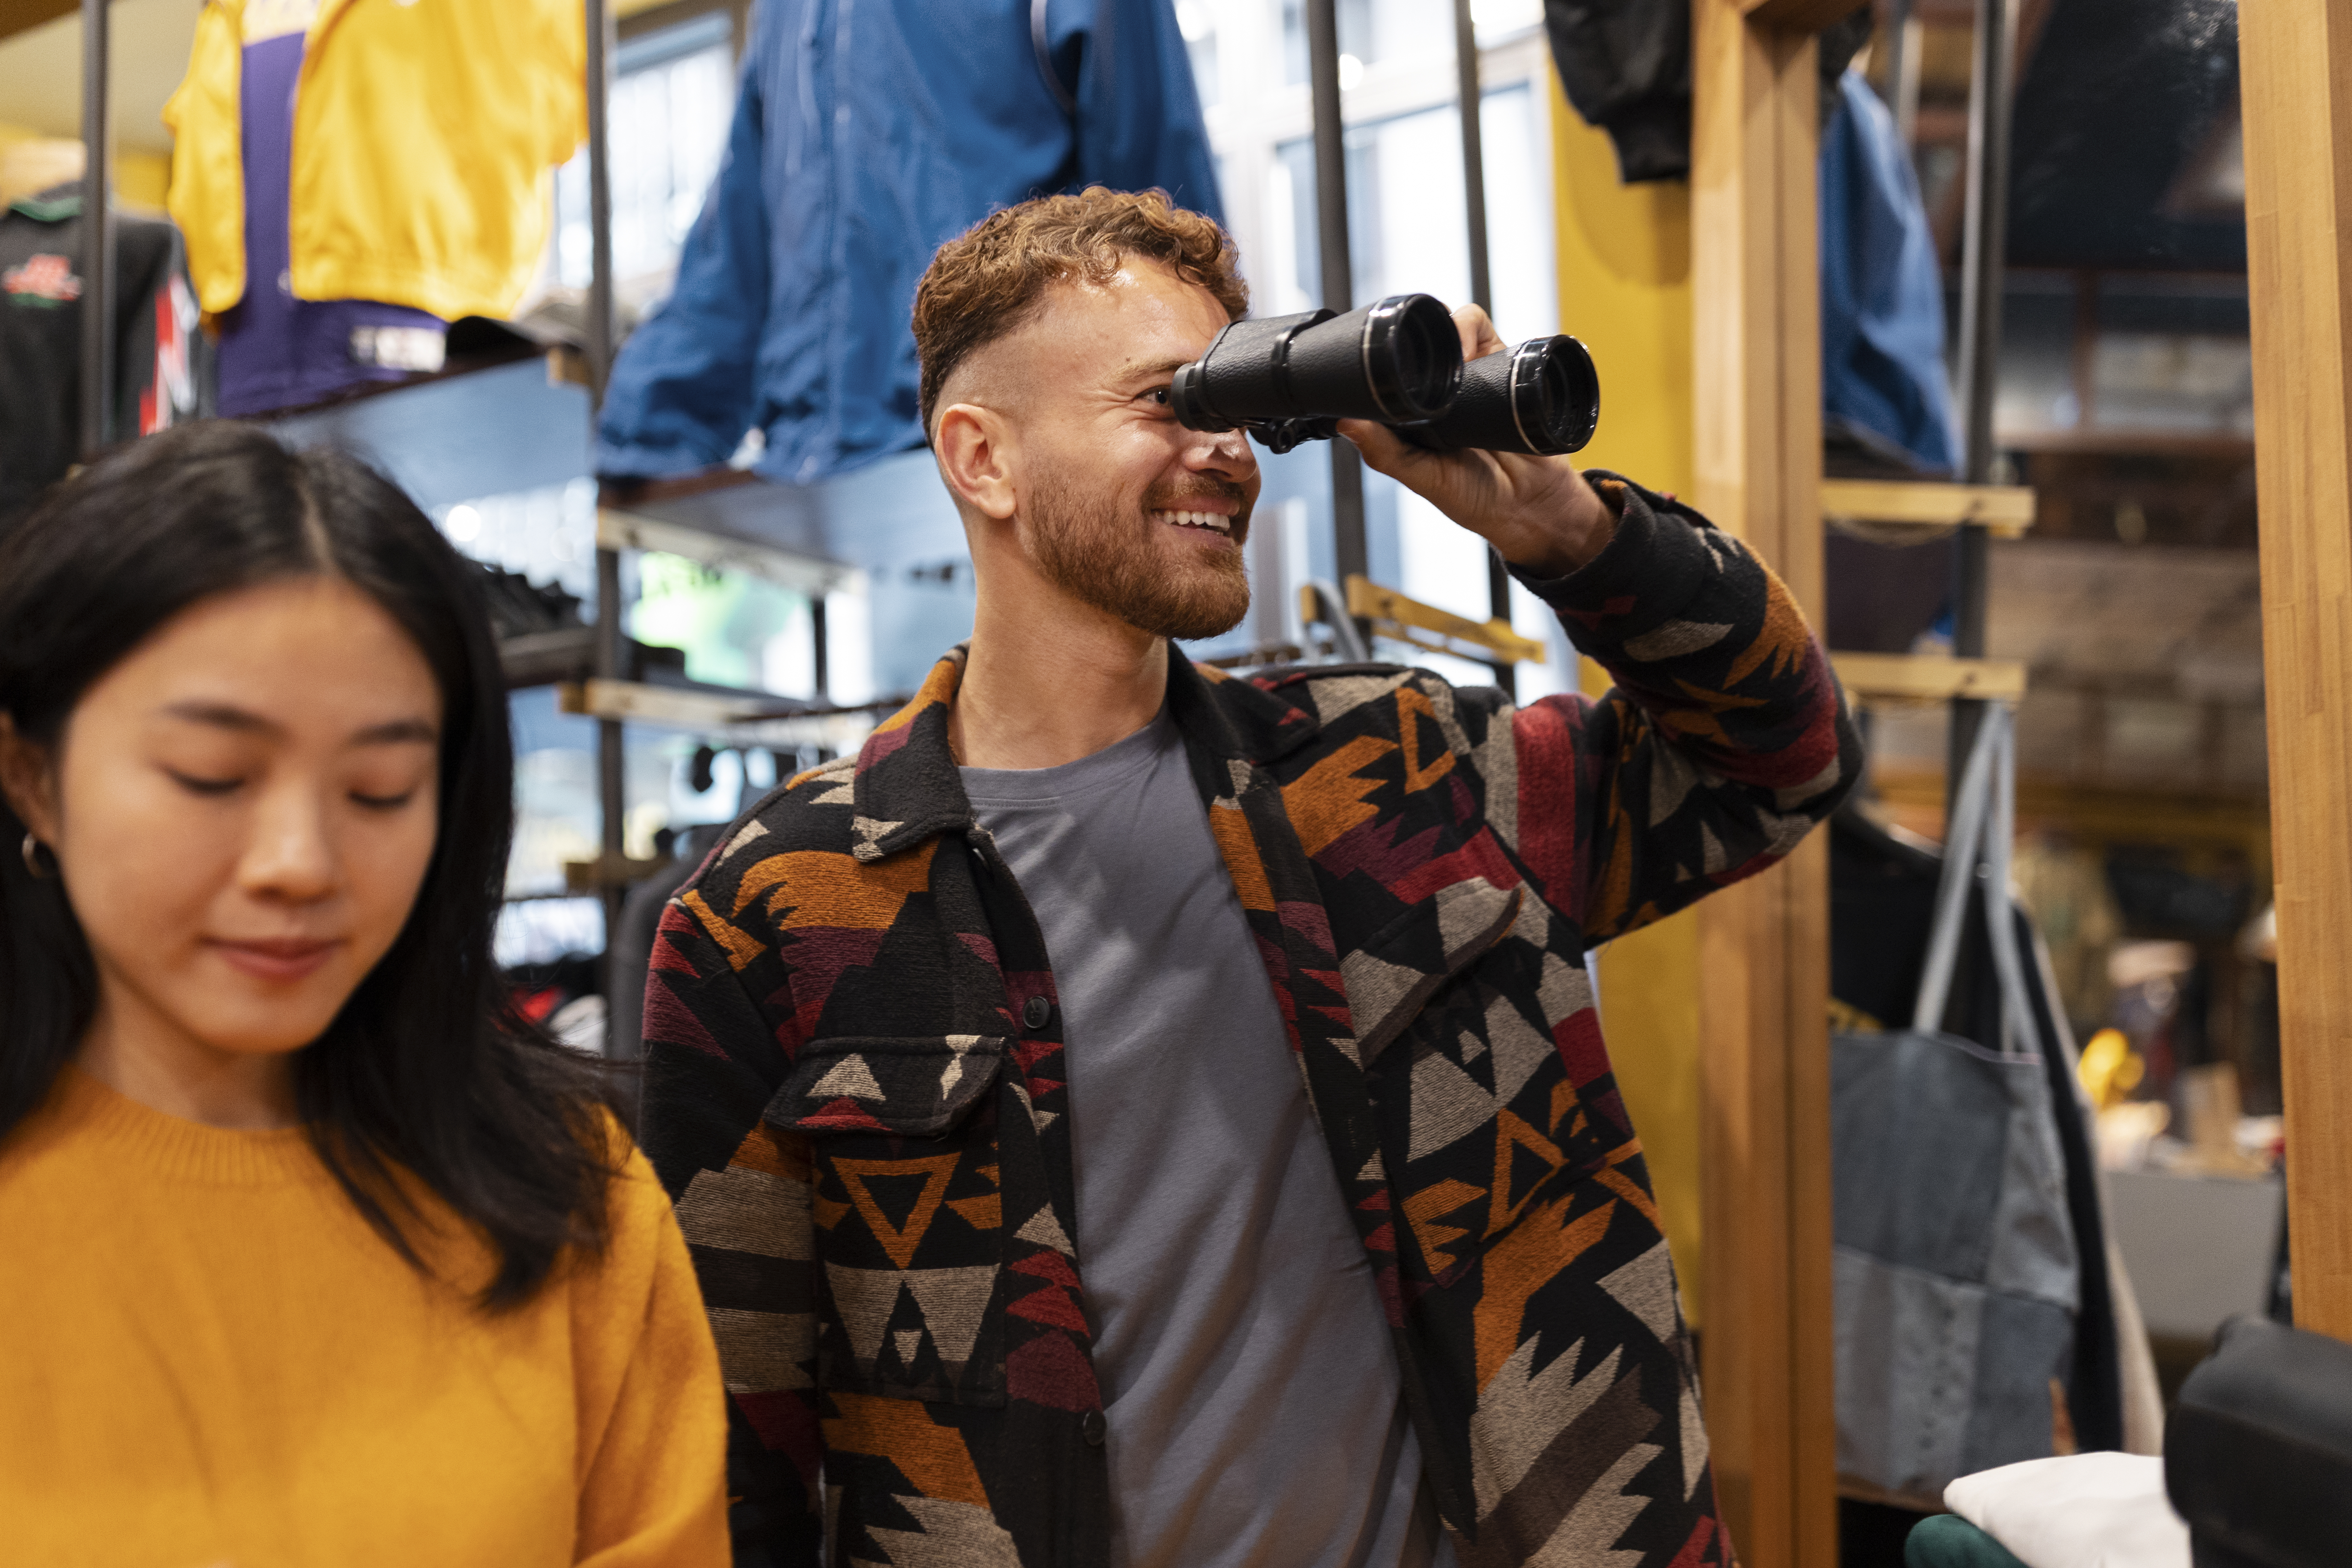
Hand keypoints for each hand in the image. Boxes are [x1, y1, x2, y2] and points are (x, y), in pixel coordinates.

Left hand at [1336, 304, 1615, 577]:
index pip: (1383, 374)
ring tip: (1444, 357)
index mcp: (1408, 415)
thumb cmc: (1476, 497)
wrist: (1535, 501)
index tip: (1367, 355)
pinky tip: (1466, 353)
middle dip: (1407, 334)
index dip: (1373, 359)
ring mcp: (1467, 374)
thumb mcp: (1424, 479)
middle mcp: (1435, 391)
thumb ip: (1386, 454)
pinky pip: (1479, 326)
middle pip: (1413, 343)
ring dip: (1438, 330)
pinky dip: (1469, 327)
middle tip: (1408, 346)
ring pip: (1443, 327)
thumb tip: (1344, 423)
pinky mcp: (1498, 361)